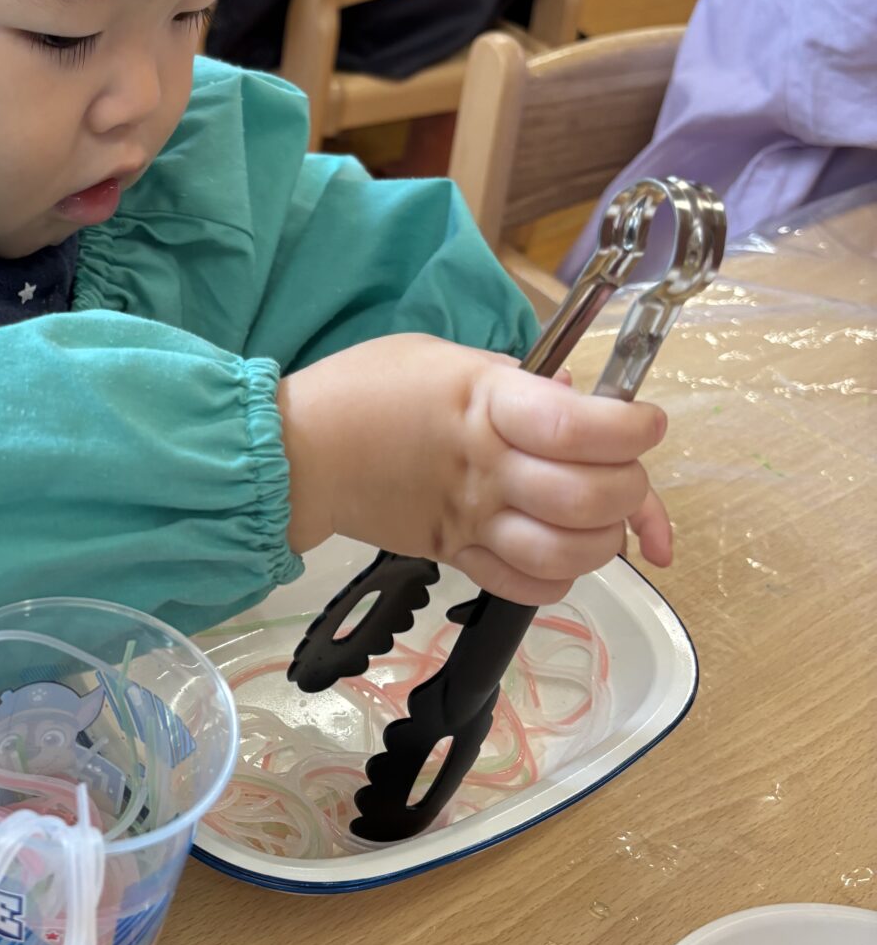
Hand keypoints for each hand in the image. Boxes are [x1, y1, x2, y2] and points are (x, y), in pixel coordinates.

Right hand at [279, 334, 671, 604]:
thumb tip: (577, 400)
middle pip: (589, 498)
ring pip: (567, 553)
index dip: (632, 429)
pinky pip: (526, 586)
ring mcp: (471, 521)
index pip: (580, 428)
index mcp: (486, 406)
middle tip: (629, 473)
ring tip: (603, 521)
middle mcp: (487, 469)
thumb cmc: (366, 389)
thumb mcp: (445, 358)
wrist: (298, 453)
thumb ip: (516, 383)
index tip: (646, 423)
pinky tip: (562, 556)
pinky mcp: (454, 557)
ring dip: (604, 542)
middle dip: (633, 491)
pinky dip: (560, 579)